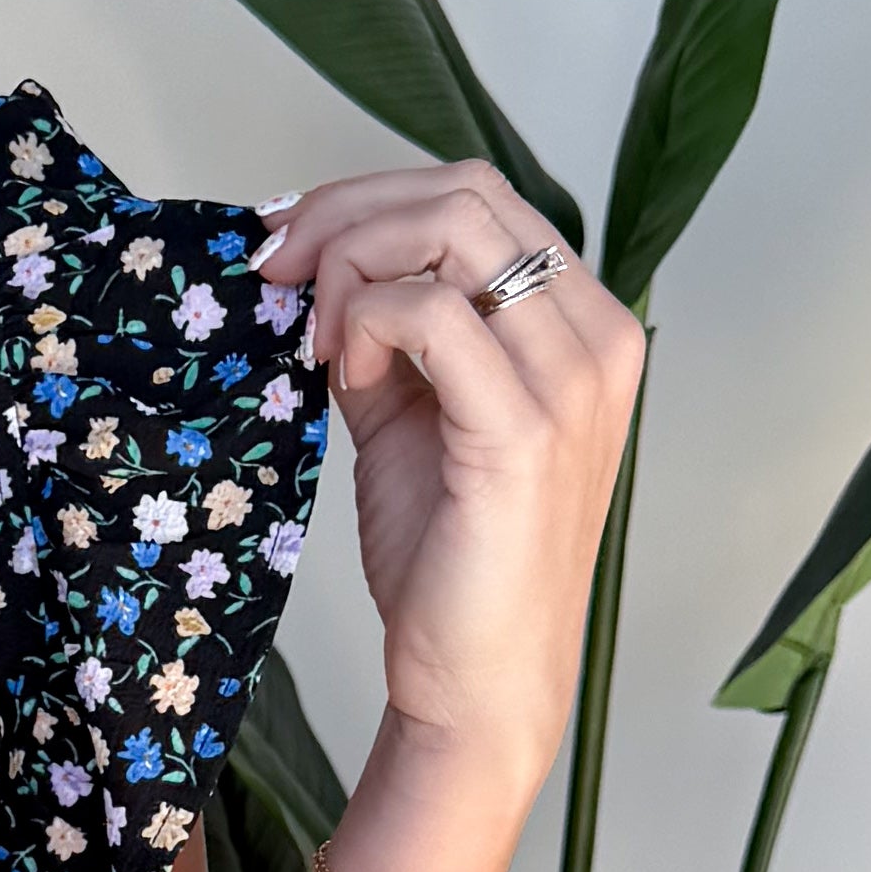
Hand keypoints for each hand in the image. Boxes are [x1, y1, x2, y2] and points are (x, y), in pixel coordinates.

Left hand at [251, 162, 642, 804]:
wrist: (477, 678)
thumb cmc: (451, 558)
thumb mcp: (410, 414)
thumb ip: (386, 335)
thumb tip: (322, 269)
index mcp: (582, 324)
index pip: (478, 196)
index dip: (370, 199)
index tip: (289, 243)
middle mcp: (596, 336)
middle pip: (465, 193)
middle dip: (347, 212)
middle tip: (274, 268)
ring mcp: (572, 379)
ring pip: (451, 230)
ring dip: (351, 260)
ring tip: (306, 331)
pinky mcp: (526, 428)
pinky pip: (433, 312)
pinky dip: (364, 319)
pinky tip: (335, 370)